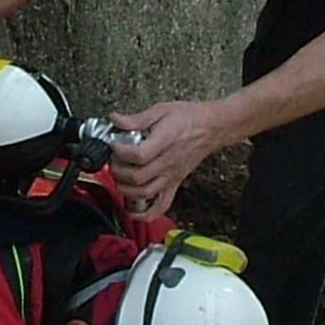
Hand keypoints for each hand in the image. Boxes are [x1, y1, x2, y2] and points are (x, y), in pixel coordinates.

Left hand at [109, 100, 222, 216]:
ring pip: (145, 193)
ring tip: (119, 177)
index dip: (120, 151)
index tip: (114, 144)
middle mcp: (168, 163)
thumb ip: (136, 119)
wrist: (211, 128)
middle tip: (113, 159)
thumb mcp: (160, 110)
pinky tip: (133, 210)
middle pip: (138, 177)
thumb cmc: (188, 118)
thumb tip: (115, 120)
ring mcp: (171, 176)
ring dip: (125, 189)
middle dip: (118, 170)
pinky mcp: (174, 184)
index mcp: (165, 142)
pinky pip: (162, 205)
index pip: (139, 155)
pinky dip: (146, 214)